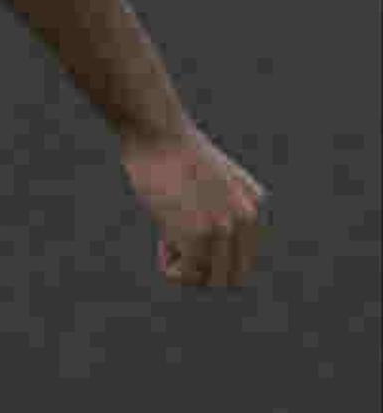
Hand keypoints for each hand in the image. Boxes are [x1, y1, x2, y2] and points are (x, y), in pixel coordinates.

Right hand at [120, 122, 264, 288]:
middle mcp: (247, 220)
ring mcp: (224, 228)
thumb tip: (211, 232)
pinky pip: (186, 274)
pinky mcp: (199, 234)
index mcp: (255, 205)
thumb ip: (222, 200)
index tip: (188, 238)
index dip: (212, 256)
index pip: (243, 256)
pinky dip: (172, 270)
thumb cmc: (171, 149)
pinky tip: (161, 244)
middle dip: (202, 272)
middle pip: (233, 276)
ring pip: (212, 280)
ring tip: (168, 246)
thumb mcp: (211, 174)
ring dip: (186, 273)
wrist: (158, 132)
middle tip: (177, 251)